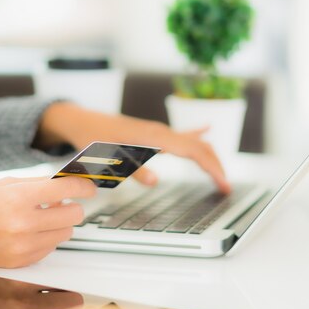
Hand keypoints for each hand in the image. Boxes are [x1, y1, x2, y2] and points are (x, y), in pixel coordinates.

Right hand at [0, 176, 95, 267]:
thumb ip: (36, 184)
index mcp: (18, 198)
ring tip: (42, 216)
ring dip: (60, 223)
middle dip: (72, 205)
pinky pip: (50, 249)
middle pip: (73, 214)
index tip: (88, 186)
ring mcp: (22, 246)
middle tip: (62, 200)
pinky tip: (31, 230)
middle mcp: (23, 224)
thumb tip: (63, 185)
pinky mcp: (20, 263)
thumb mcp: (2, 184)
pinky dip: (47, 238)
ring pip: (65, 233)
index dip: (83, 186)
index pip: (67, 189)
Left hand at [36, 102, 229, 192]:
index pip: (194, 151)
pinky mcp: (151, 133)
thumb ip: (132, 169)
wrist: (81, 121)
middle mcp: (160, 131)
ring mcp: (157, 131)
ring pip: (192, 141)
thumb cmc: (93, 138)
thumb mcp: (110, 157)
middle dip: (216, 165)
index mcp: (154, 137)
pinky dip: (196, 134)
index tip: (225, 185)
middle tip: (227, 187)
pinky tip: (207, 128)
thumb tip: (155, 182)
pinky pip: (179, 134)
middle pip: (198, 146)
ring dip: (208, 156)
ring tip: (220, 173)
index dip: (213, 168)